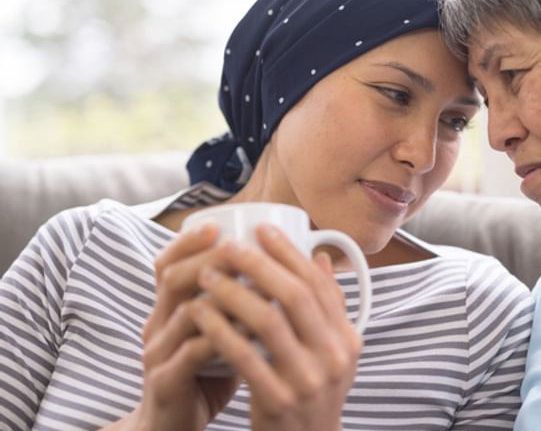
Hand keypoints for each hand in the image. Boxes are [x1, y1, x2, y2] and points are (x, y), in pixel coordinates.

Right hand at [117, 223, 240, 430]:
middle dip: (209, 259)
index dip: (189, 242)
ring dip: (222, 296)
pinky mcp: (166, 382)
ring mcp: (158, 353)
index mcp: (170, 308)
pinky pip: (191, 353)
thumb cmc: (208, 374)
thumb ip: (242, 300)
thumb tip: (285, 266)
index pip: (169, 263)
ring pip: (184, 312)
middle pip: (174, 278)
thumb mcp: (224, 330)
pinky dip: (220, 338)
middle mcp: (158, 325)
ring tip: (257, 285)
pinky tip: (248, 331)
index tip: (219, 225)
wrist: (174, 427)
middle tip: (240, 248)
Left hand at [191, 225, 361, 430]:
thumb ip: (329, 307)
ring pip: (268, 322)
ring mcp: (308, 380)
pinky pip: (244, 356)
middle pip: (296, 296)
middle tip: (230, 246)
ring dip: (234, 292)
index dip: (291, 253)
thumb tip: (320, 258)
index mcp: (348, 339)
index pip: (320, 284)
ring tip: (208, 275)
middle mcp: (335, 357)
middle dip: (260, 264)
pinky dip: (220, 330)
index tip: (263, 229)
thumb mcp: (333, 353)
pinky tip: (200, 313)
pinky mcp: (278, 400)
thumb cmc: (311, 393)